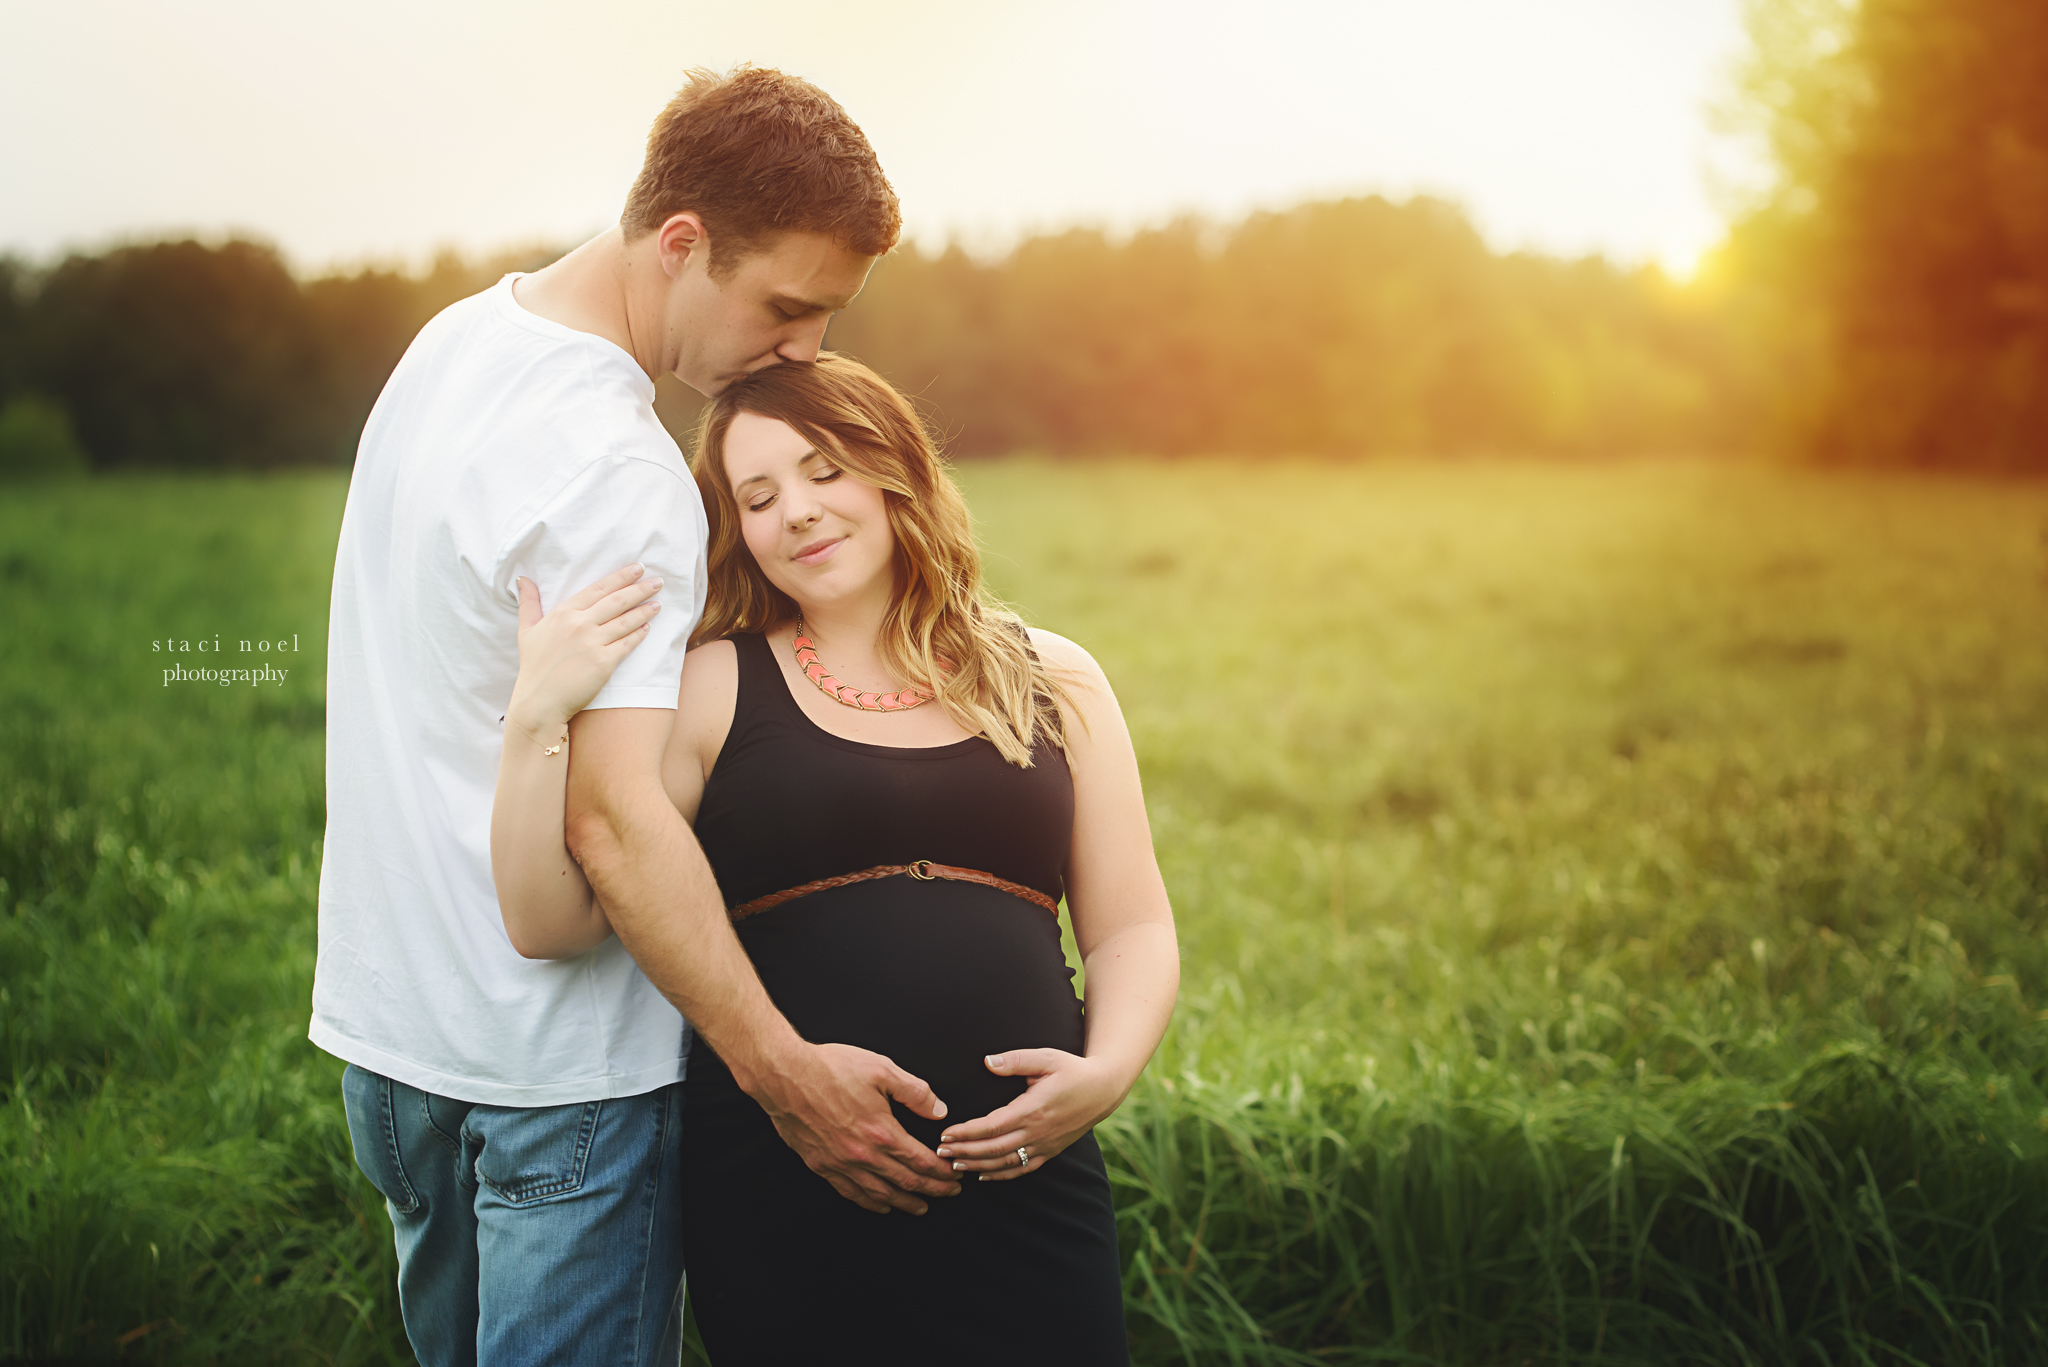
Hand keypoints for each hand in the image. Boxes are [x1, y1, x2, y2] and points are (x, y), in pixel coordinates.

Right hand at [506, 564, 663, 740]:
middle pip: (617, 601)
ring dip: (645, 610)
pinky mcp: (603, 663)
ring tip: (657, 603)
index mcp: (563, 613)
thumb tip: (522, 578)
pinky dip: (639, 634)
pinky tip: (647, 628)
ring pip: (625, 621)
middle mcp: (579, 624)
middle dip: (640, 589)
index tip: (638, 568)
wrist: (539, 702)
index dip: (621, 577)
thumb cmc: (533, 666)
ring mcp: (592, 643)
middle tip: (658, 581)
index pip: (598, 588)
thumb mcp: (526, 630)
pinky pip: (626, 644)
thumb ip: (528, 602)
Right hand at [747, 1041, 962, 1214]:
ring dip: (904, 1202)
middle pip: (905, 1182)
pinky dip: (870, 1203)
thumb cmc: (830, 1068)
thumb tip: (939, 1110)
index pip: (920, 1161)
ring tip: (920, 1207)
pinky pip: (850, 1192)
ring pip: (879, 1194)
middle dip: (932, 1190)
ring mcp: (840, 1163)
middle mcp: (862, 1154)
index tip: (955, 1175)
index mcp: (881, 1132)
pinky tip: (880, 1205)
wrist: (784, 1076)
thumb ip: (914, 1091)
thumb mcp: (881, 1069)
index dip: (941, 1172)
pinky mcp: (821, 1165)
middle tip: (949, 1194)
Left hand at [934, 1049, 1126, 1180]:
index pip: (992, 1126)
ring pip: (1005, 1163)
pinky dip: (1001, 1174)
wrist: (1103, 1089)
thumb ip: (1014, 1060)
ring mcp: (1044, 1145)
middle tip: (939, 1153)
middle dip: (964, 1152)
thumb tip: (987, 1062)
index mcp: (1032, 1109)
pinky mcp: (1050, 1151)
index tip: (945, 1134)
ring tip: (954, 1165)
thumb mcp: (1045, 1058)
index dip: (966, 1132)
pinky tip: (983, 1175)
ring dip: (978, 1165)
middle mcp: (1037, 1132)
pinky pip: (1023, 1168)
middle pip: (993, 1149)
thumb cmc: (1072, 1070)